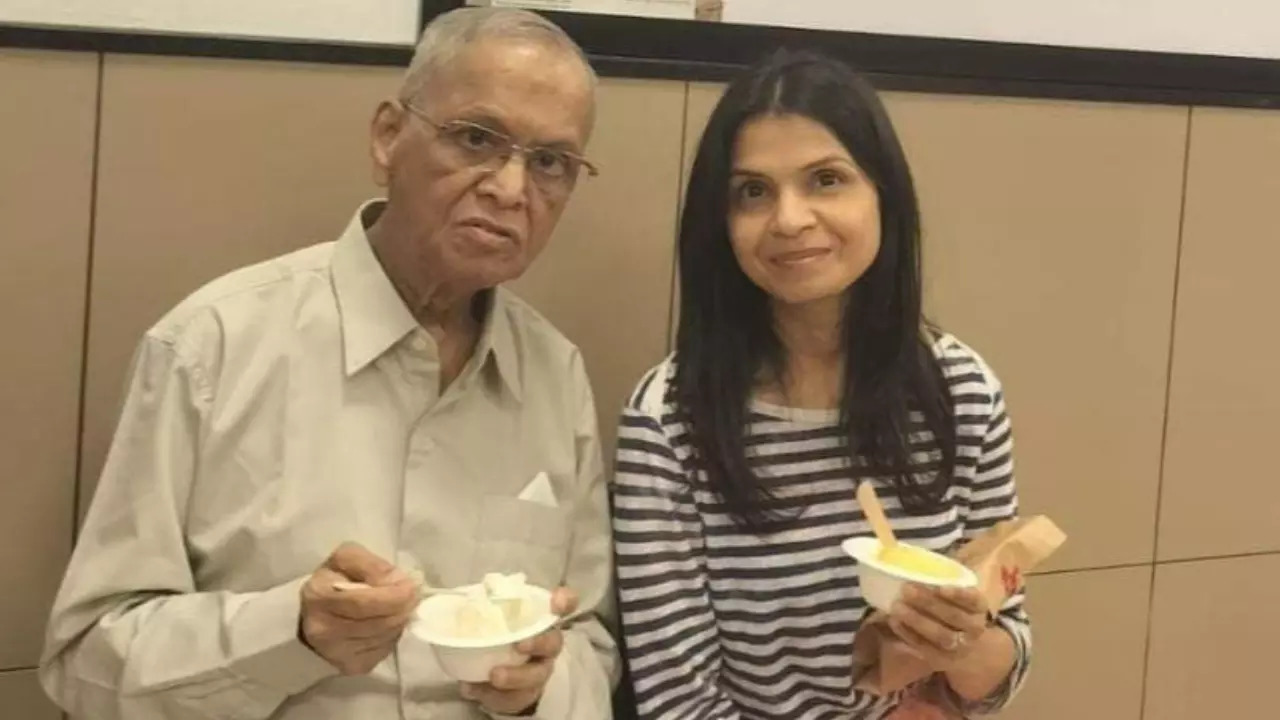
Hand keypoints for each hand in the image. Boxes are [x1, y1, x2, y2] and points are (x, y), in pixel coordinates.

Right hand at [299, 542, 420, 674]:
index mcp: (318, 596)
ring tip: (399, 608)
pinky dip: (392, 636)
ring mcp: (335, 652)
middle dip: (403, 608)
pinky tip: (387, 624)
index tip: (411, 587)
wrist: (315, 614)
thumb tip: (400, 583)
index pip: (363, 602)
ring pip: (384, 637)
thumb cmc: (334, 581)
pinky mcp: (350, 666)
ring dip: (399, 621)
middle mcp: (323, 629)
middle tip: (413, 597)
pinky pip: (384, 650)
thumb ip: (372, 565)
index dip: (393, 596)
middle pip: (378, 622)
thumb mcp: (347, 559)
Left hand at [460, 587, 577, 714]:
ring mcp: (540, 671)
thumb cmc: (500, 634)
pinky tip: (473, 689)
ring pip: (536, 676)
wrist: (498, 671)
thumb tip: (466, 598)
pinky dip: (494, 695)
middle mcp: (547, 645)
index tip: (555, 602)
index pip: (565, 604)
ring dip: (516, 676)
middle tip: (519, 645)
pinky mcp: (526, 694)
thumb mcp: (494, 617)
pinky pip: (516, 698)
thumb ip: (488, 605)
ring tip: (493, 676)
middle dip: (538, 644)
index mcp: (542, 619)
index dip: (564, 601)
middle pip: (552, 644)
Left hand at [887, 584, 989, 672]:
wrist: (961, 643)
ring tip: (897, 606)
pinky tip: (894, 621)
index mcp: (979, 608)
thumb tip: (916, 564)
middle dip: (929, 603)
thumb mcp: (954, 591)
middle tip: (906, 589)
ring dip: (917, 620)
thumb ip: (942, 578)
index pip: (974, 600)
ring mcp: (959, 647)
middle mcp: (974, 629)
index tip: (941, 587)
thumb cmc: (951, 607)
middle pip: (954, 617)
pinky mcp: (942, 660)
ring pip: (941, 635)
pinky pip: (925, 648)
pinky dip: (908, 634)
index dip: (959, 594)